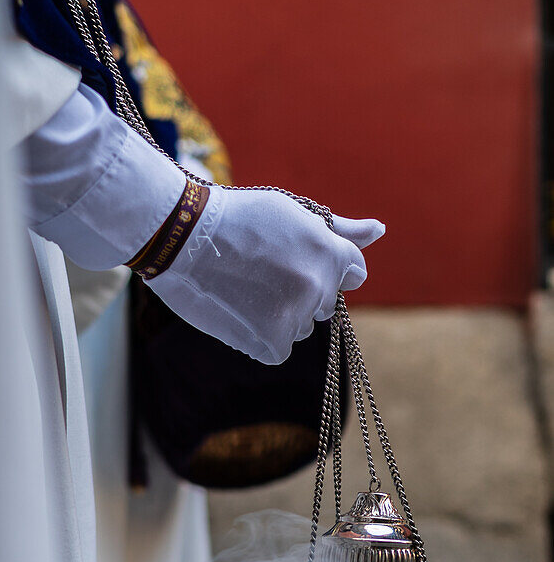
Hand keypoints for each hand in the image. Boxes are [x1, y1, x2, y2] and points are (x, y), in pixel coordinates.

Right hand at [149, 188, 383, 364]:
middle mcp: (318, 285)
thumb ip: (340, 230)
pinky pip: (280, 348)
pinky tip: (239, 311)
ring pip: (301, 327)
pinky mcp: (271, 343)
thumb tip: (380, 231)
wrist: (182, 238)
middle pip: (324, 303)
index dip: (323, 266)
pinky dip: (261, 337)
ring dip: (280, 316)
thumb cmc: (236, 218)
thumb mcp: (292, 213)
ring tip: (244, 288)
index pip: (353, 272)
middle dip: (300, 292)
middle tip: (259, 271)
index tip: (292, 260)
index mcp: (329, 251)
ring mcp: (295, 316)